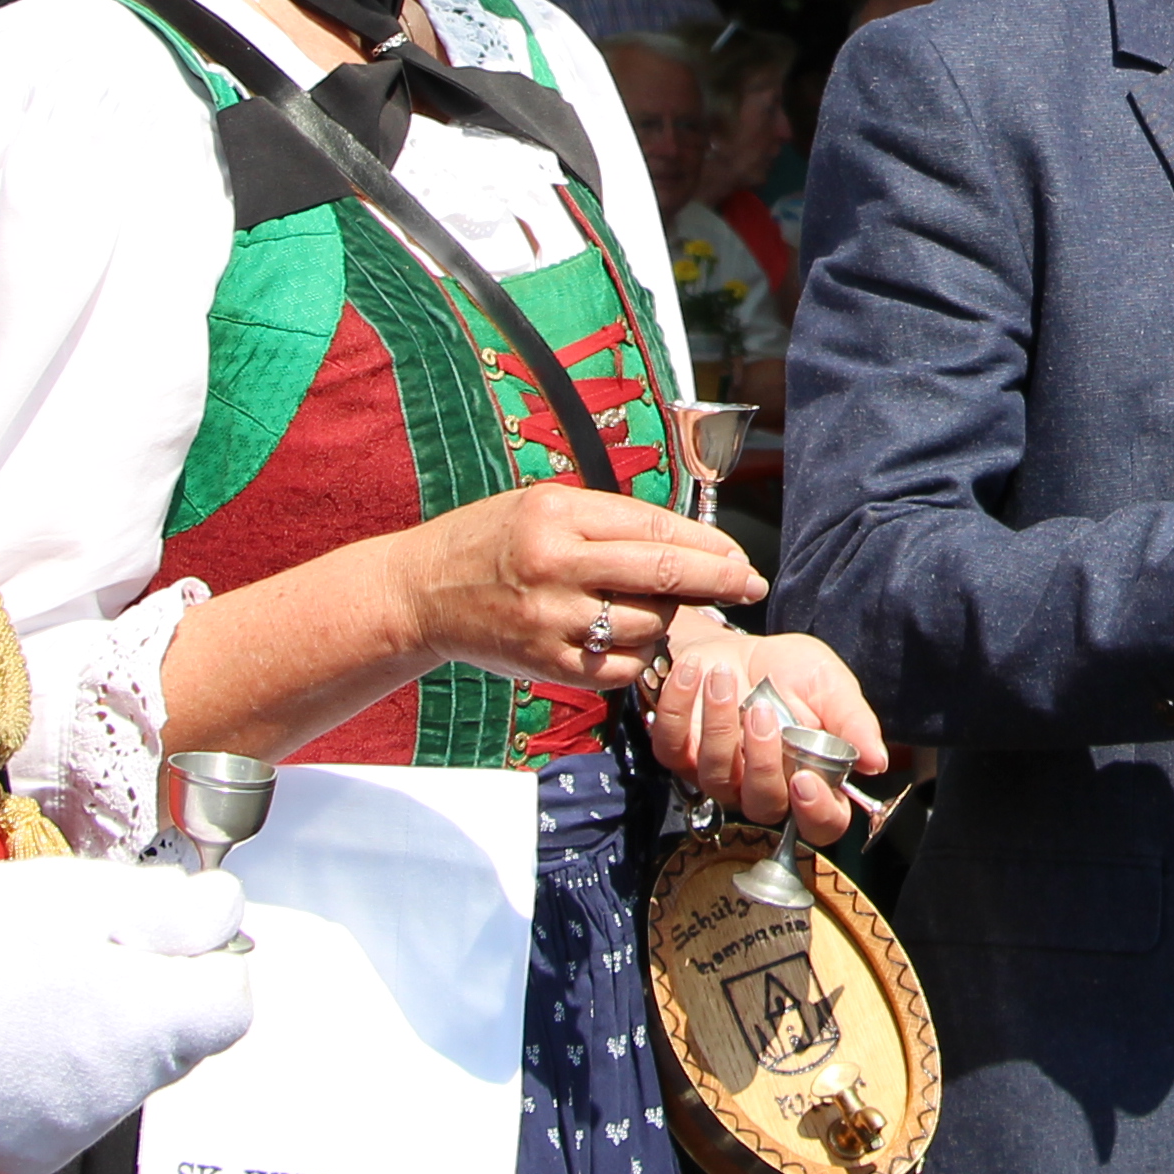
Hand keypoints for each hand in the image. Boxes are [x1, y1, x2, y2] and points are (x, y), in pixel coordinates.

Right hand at [0, 857, 256, 1173]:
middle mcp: (131, 1091)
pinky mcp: (34, 1156)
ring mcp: (82, 1131)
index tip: (160, 938)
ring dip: (98, 1039)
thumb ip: (173, 907)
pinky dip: (51, 1079)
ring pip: (119, 1075)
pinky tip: (3, 1042)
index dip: (205, 964)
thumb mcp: (89, 894)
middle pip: (175, 1042)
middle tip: (82, 955)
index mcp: (158, 1025)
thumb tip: (226, 913)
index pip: (230, 1007)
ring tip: (29, 995)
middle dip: (149, 998)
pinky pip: (68, 1110)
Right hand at [408, 483, 766, 692]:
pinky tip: (628, 639)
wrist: (422, 592)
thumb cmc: (492, 542)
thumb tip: (687, 542)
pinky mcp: (547, 663)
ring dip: (667, 619)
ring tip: (655, 608)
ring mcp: (550, 619)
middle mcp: (555, 565)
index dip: (709, 545)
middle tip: (751, 585)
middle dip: (719, 581)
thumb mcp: (543, 507)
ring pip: (647, 625)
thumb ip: (608, 521)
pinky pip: (621, 666)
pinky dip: (638, 655)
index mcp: (558, 514)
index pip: (655, 528)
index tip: (739, 556)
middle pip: (662, 575)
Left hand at [645, 618, 888, 843]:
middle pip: (763, 805)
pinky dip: (679, 706)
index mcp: (809, 780)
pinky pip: (671, 745)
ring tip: (725, 677)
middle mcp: (762, 789)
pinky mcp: (677, 754)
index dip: (816, 813)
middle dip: (762, 761)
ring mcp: (718, 776)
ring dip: (719, 725)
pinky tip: (693, 672)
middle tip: (763, 712)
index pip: (820, 824)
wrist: (738, 647)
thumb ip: (853, 721)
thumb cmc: (789, 672)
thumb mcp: (830, 684)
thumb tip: (875, 761)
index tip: (807, 781)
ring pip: (715, 776)